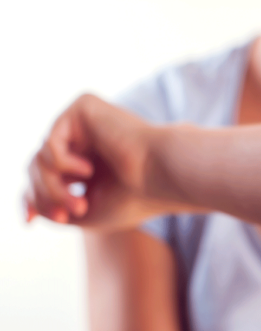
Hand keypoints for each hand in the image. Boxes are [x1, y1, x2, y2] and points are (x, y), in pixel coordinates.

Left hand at [24, 94, 168, 228]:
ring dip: (52, 187)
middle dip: (45, 196)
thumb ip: (51, 206)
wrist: (160, 177)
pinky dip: (61, 163)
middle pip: (37, 168)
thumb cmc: (133, 199)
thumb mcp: (83, 214)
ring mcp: (84, 123)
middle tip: (68, 215)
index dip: (31, 197)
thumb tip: (26, 201)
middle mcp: (84, 140)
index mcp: (89, 162)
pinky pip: (50, 140)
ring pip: (40, 157)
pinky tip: (87, 171)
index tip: (29, 220)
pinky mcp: (84, 107)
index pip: (45, 175)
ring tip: (78, 204)